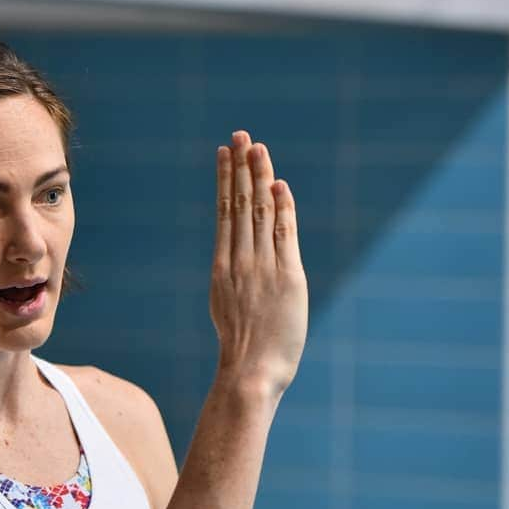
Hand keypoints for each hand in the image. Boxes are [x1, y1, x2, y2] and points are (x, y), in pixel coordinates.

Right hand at [211, 130, 307, 397]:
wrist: (249, 372)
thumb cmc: (243, 353)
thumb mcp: (230, 311)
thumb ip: (236, 283)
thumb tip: (238, 267)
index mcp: (222, 268)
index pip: (226, 213)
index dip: (227, 180)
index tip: (225, 155)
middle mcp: (239, 261)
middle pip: (240, 204)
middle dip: (240, 167)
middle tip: (239, 136)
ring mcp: (261, 267)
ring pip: (259, 212)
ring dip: (259, 176)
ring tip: (255, 146)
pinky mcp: (286, 276)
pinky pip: (283, 233)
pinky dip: (281, 207)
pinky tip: (278, 183)